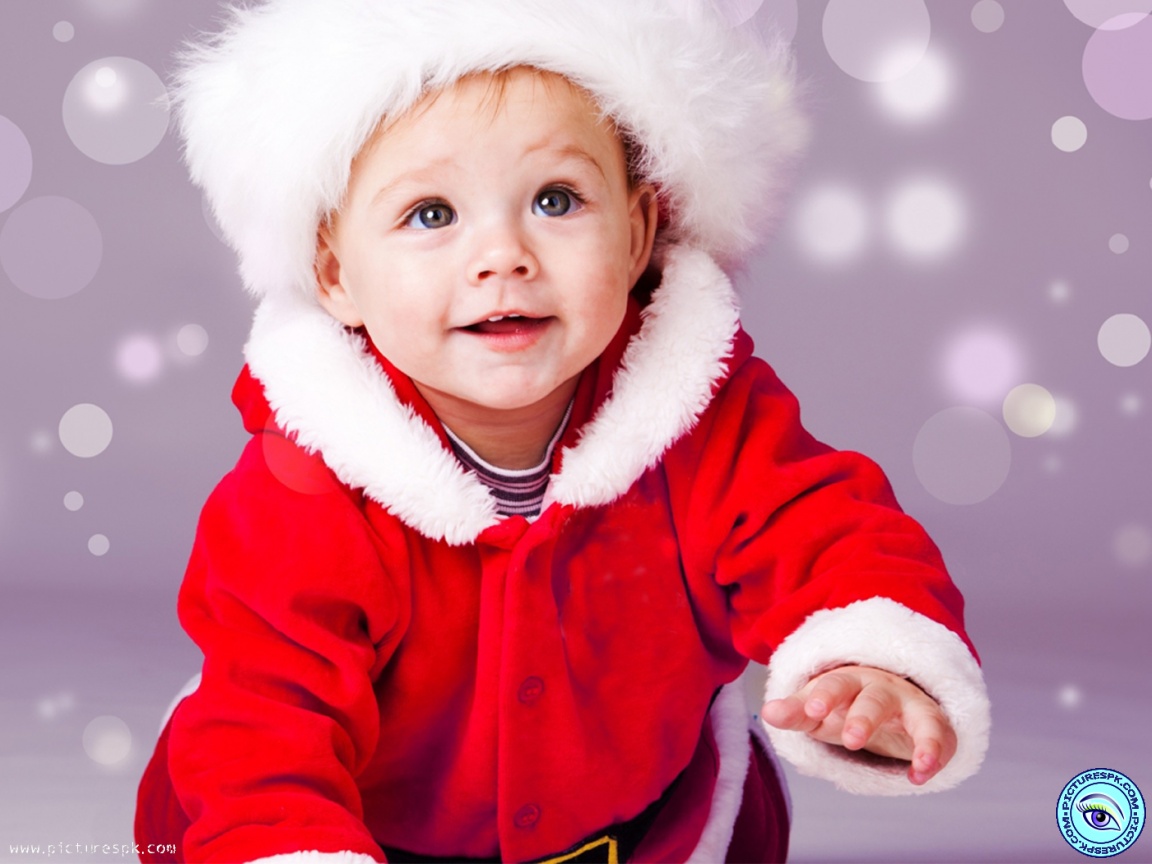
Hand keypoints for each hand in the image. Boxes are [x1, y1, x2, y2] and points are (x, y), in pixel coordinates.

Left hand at [760, 665, 956, 785]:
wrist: (889, 699)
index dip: (824, 696)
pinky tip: (922, 776)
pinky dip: (934, 754)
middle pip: (873, 698)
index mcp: (847, 682)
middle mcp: (880, 689)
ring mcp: (908, 705)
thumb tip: (767, 713)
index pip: (833, 684)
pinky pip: (937, 735)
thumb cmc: (845, 704)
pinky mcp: (931, 723)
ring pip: (915, 713)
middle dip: (863, 717)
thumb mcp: (819, 710)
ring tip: (914, 766)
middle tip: (852, 739)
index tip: (812, 710)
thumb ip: (796, 713)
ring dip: (915, 738)